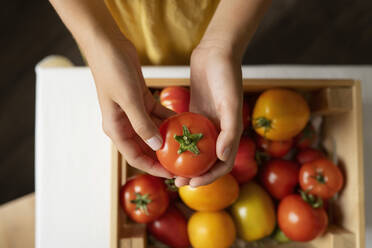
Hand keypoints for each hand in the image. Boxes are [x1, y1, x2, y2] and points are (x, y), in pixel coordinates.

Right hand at [87, 39, 173, 177]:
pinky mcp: (141, 100)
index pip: (135, 156)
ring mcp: (133, 112)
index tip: (172, 174)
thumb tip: (157, 146)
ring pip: (153, 132)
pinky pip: (157, 115)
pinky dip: (168, 120)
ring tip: (187, 145)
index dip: (153, 167)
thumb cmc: (113, 71)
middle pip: (145, 147)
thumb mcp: (129, 99)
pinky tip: (183, 123)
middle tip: (183, 162)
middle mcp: (124, 123)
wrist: (108, 45)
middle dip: (163, 155)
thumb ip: (142, 124)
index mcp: (116, 128)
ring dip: (168, 138)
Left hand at [175, 43, 242, 186]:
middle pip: (208, 160)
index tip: (192, 183)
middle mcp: (219, 130)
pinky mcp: (195, 113)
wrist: (217, 52)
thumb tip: (223, 157)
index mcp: (231, 132)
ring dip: (186, 161)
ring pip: (197, 149)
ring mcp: (207, 122)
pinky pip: (187, 132)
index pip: (223, 163)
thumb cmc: (227, 76)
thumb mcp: (230, 103)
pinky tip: (165, 146)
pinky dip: (180, 142)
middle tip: (177, 180)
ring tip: (170, 168)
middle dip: (195, 173)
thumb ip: (230, 130)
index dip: (210, 177)